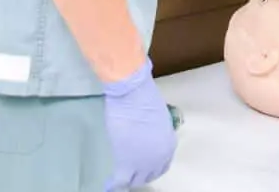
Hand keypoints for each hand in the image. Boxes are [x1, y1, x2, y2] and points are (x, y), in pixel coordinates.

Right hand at [102, 59, 176, 190]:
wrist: (133, 96)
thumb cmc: (145, 98)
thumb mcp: (158, 118)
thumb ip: (155, 133)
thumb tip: (145, 136)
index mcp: (169, 144)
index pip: (163, 164)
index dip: (153, 166)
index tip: (145, 165)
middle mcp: (160, 158)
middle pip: (151, 174)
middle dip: (143, 174)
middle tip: (133, 171)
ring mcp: (144, 163)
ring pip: (137, 180)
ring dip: (130, 179)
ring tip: (122, 177)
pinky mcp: (127, 164)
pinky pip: (121, 180)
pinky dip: (114, 184)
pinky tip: (109, 185)